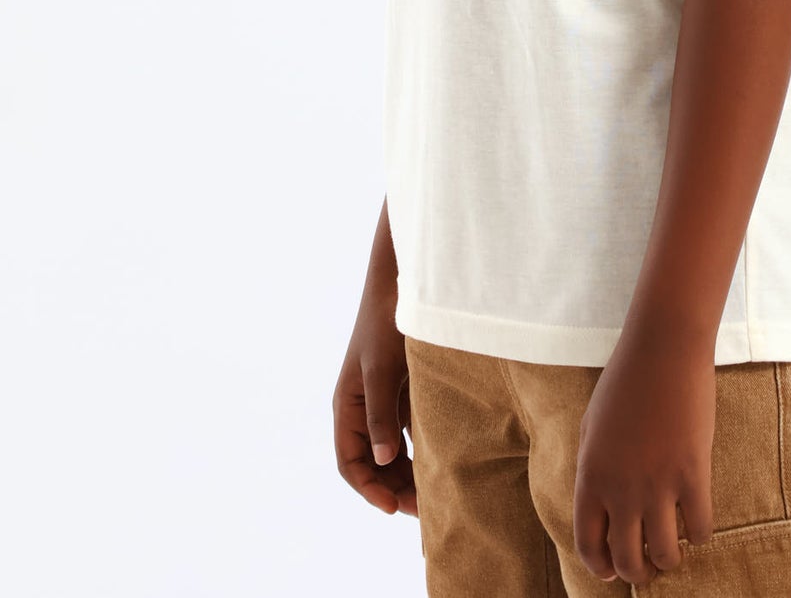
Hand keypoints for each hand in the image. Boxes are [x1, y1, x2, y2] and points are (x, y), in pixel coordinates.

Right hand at [333, 284, 418, 517]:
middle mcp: (363, 407)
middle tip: (424, 510)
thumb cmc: (386, 322)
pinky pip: (409, 431)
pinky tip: (442, 463)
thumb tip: (383, 460)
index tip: (394, 508)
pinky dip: (421, 450)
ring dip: (408, 473)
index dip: (369, 489)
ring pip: (392, 451)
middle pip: (373, 462)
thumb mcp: (382, 369)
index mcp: (348, 405)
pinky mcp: (405, 391)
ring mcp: (384, 400)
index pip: (351, 462)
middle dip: (393, 488)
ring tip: (434, 496)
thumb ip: (380, 414)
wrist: (405, 282)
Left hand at [573, 326, 714, 583]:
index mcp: (590, 476)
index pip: (588, 544)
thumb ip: (593, 469)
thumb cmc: (625, 381)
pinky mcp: (693, 474)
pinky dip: (699, 535)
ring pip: (665, 554)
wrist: (662, 349)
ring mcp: (658, 484)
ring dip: (669, 559)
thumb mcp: (591, 426)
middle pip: (628, 560)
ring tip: (673, 548)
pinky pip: (700, 529)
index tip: (612, 571)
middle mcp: (620, 488)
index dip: (601, 567)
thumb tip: (603, 507)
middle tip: (647, 564)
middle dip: (638, 571)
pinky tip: (697, 524)